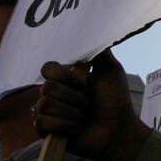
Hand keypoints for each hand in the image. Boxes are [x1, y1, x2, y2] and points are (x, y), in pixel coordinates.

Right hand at [34, 49, 151, 160]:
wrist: (118, 129)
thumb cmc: (115, 100)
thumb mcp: (111, 70)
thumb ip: (100, 50)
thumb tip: (91, 29)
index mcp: (67, 79)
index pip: (47, 68)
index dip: (62, 75)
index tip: (82, 82)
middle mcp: (55, 94)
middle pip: (46, 87)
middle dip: (73, 97)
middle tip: (88, 103)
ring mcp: (49, 113)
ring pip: (44, 105)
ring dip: (71, 112)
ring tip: (83, 117)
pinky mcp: (47, 132)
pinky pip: (42, 122)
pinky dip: (64, 125)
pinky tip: (77, 128)